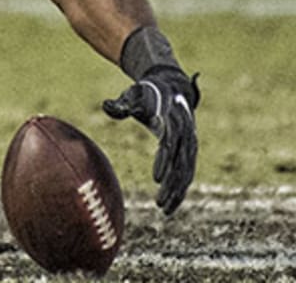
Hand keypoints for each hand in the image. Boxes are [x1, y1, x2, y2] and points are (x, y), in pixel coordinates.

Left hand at [103, 66, 199, 214]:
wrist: (171, 86)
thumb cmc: (145, 93)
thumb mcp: (132, 95)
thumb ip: (121, 104)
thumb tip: (106, 105)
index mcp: (170, 118)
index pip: (169, 143)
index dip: (164, 160)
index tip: (156, 177)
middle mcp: (184, 132)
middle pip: (180, 162)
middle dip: (171, 184)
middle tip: (159, 202)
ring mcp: (189, 141)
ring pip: (186, 171)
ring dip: (177, 190)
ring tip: (165, 209)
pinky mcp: (189, 149)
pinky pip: (187, 171)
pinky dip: (181, 188)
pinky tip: (172, 204)